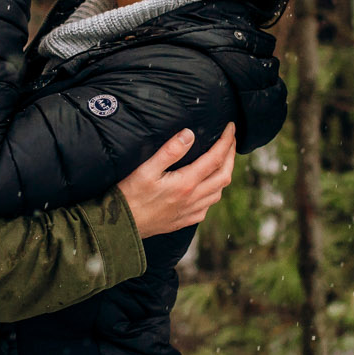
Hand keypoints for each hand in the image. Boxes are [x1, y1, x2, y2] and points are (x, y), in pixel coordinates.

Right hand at [117, 124, 236, 237]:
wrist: (121, 227)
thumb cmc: (130, 196)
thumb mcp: (146, 169)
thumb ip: (169, 151)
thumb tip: (189, 134)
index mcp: (186, 183)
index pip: (216, 158)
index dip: (226, 141)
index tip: (231, 127)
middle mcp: (193, 199)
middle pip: (224, 175)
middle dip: (231, 155)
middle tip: (231, 140)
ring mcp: (191, 212)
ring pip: (219, 192)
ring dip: (225, 173)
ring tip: (222, 160)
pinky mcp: (185, 221)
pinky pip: (208, 206)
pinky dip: (214, 191)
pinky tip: (208, 186)